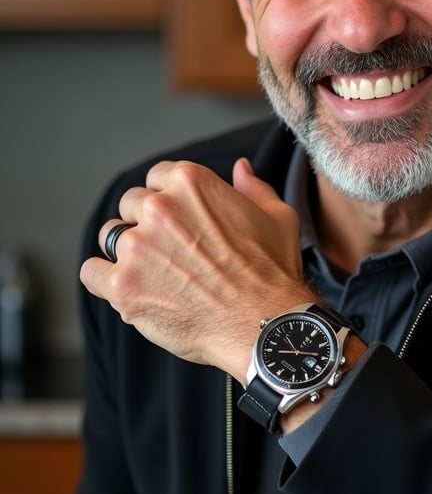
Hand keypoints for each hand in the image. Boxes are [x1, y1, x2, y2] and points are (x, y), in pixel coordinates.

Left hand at [80, 157, 308, 381]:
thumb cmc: (272, 274)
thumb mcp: (277, 218)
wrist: (263, 325)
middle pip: (131, 204)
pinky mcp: (123, 284)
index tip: (179, 221)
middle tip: (171, 252)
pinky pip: (92, 272)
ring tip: (154, 274)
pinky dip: (104, 280)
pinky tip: (128, 289)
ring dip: (127, 251)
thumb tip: (240, 169)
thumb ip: (253, 188)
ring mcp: (137, 246)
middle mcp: (159, 208)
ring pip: (111, 236)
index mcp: (191, 183)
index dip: (168, 200)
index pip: (157, 177)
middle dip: (147, 224)